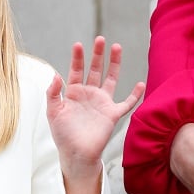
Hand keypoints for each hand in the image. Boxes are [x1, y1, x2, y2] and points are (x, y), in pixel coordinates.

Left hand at [46, 36, 145, 193]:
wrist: (76, 153)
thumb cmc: (62, 134)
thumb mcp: (53, 112)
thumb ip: (53, 93)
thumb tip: (56, 75)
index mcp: (73, 92)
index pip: (76, 70)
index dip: (77, 58)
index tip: (78, 45)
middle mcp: (89, 94)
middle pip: (95, 69)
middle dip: (97, 54)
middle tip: (100, 39)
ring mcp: (102, 102)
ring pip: (111, 79)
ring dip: (114, 64)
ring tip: (117, 47)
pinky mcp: (112, 114)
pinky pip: (126, 103)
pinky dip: (135, 95)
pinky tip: (140, 84)